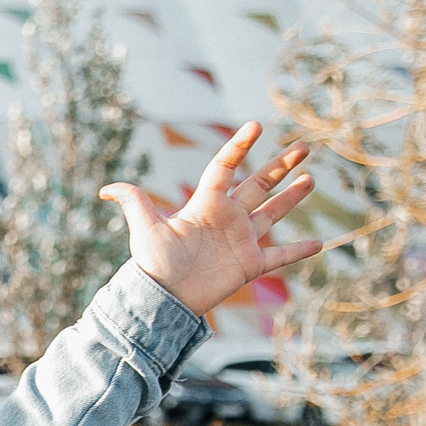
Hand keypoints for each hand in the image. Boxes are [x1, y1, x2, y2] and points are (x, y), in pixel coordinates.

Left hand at [101, 124, 326, 316]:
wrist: (163, 299)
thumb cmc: (153, 263)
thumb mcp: (145, 228)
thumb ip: (133, 202)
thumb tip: (105, 189)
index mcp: (205, 204)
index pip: (225, 167)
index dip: (239, 146)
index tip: (256, 126)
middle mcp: (226, 218)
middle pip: (258, 184)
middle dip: (280, 166)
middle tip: (303, 147)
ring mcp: (241, 240)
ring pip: (272, 213)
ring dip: (291, 197)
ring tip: (311, 179)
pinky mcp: (250, 265)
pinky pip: (280, 256)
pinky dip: (299, 251)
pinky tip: (321, 243)